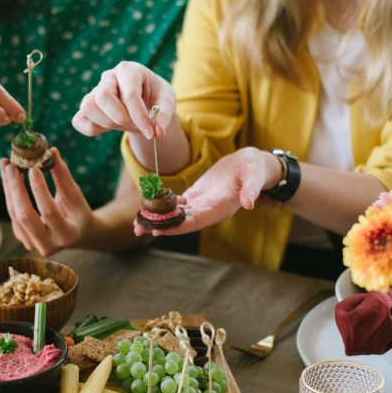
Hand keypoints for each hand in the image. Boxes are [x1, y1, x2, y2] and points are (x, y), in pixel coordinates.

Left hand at [0, 148, 97, 254]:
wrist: (77, 234)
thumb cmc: (78, 212)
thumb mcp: (75, 195)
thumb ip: (63, 176)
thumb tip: (52, 151)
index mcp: (67, 235)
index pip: (49, 211)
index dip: (39, 189)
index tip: (33, 168)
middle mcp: (48, 245)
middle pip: (25, 215)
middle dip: (16, 188)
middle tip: (12, 165)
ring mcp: (32, 244)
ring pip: (14, 213)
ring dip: (8, 188)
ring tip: (7, 165)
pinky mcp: (22, 237)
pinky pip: (12, 213)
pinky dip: (10, 193)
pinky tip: (9, 177)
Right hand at [72, 61, 175, 140]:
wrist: (146, 98)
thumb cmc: (156, 96)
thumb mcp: (167, 100)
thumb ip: (164, 115)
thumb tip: (158, 132)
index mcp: (128, 70)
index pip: (130, 94)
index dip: (140, 117)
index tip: (151, 133)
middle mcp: (108, 77)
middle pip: (103, 96)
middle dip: (120, 118)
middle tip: (134, 125)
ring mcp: (94, 91)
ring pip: (88, 106)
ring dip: (107, 123)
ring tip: (124, 124)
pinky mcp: (87, 106)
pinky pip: (79, 120)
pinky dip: (92, 129)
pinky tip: (108, 127)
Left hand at [136, 147, 281, 236]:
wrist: (252, 164)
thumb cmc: (255, 168)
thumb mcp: (255, 176)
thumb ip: (251, 190)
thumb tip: (249, 204)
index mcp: (220, 209)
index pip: (194, 222)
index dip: (175, 226)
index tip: (157, 229)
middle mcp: (208, 210)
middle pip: (180, 222)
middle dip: (159, 225)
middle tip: (136, 228)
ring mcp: (201, 203)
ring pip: (176, 214)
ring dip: (157, 218)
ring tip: (136, 221)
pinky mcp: (197, 194)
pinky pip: (177, 202)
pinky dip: (163, 204)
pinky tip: (148, 204)